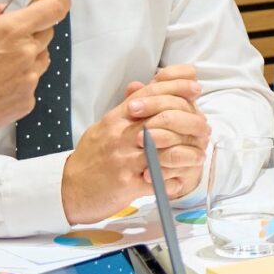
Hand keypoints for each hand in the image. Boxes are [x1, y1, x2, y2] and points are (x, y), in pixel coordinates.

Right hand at [0, 0, 67, 147]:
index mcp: (11, 30)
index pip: (54, 8)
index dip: (57, 0)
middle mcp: (27, 54)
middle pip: (46, 32)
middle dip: (30, 29)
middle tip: (2, 36)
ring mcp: (29, 80)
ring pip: (40, 58)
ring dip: (26, 54)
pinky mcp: (26, 101)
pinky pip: (31, 82)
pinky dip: (18, 78)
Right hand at [60, 67, 209, 221]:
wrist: (68, 188)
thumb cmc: (92, 157)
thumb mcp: (106, 126)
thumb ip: (127, 108)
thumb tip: (143, 85)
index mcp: (117, 118)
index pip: (151, 93)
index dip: (177, 86)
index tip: (196, 89)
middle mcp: (121, 135)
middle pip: (164, 118)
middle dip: (191, 122)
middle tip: (205, 129)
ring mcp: (124, 160)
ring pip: (167, 151)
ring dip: (188, 154)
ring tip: (198, 156)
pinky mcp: (127, 185)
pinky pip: (158, 181)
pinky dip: (173, 181)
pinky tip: (179, 181)